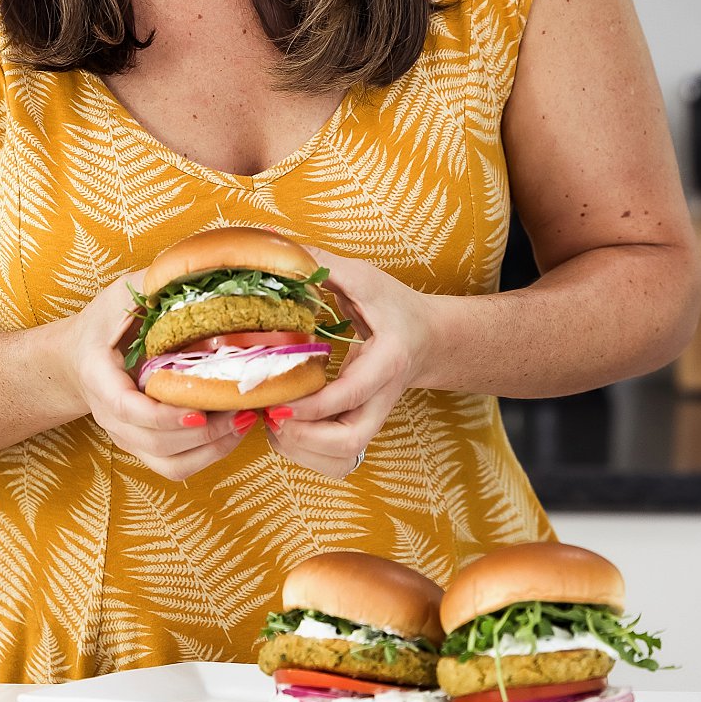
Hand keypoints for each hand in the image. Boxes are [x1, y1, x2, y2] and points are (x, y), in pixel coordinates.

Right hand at [50, 270, 248, 480]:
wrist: (77, 360)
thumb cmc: (101, 325)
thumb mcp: (119, 296)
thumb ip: (151, 286)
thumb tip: (195, 268)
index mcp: (100, 380)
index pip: (126, 409)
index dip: (164, 416)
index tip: (200, 410)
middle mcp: (112, 418)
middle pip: (156, 443)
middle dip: (204, 433)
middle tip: (241, 408)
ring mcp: (129, 437)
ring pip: (170, 463)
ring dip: (212, 449)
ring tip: (244, 420)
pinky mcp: (146, 446)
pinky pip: (177, 467)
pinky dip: (209, 456)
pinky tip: (234, 431)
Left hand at [265, 248, 434, 478]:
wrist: (428, 338)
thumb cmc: (396, 306)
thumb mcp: (365, 278)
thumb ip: (323, 265)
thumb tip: (277, 243)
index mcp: (387, 361)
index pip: (351, 394)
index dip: (312, 405)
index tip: (278, 401)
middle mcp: (382, 398)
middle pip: (350, 442)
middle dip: (304, 438)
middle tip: (271, 414)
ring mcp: (373, 417)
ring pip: (341, 458)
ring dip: (301, 449)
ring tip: (272, 421)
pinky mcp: (361, 425)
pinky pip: (334, 458)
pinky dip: (305, 452)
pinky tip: (286, 427)